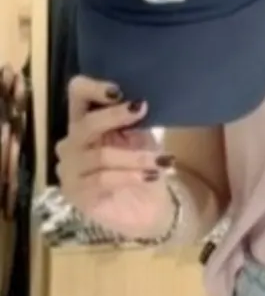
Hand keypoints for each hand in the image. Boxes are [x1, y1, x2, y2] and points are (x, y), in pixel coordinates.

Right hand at [55, 76, 175, 239]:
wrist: (147, 207)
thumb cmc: (142, 166)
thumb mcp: (141, 137)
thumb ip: (133, 119)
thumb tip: (138, 101)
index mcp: (85, 121)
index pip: (77, 94)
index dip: (93, 88)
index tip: (119, 91)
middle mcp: (71, 143)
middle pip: (85, 124)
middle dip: (115, 116)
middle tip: (142, 110)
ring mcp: (70, 169)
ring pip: (101, 156)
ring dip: (136, 157)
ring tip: (163, 160)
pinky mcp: (76, 193)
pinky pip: (103, 180)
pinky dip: (131, 176)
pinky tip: (152, 176)